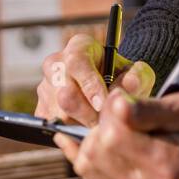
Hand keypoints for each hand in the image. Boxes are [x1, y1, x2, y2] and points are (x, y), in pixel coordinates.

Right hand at [34, 32, 155, 126]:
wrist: (110, 86)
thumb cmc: (121, 76)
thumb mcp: (136, 72)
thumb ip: (138, 76)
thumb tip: (129, 86)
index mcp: (78, 47)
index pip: (77, 64)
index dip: (90, 86)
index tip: (103, 105)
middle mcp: (56, 64)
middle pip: (64, 95)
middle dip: (88, 113)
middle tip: (105, 123)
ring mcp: (45, 87)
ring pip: (58, 114)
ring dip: (80, 124)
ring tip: (98, 124)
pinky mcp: (40, 108)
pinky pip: (52, 126)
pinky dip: (70, 132)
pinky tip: (86, 127)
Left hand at [54, 89, 178, 178]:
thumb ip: (148, 109)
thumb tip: (115, 106)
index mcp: (167, 164)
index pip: (112, 135)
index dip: (111, 110)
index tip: (124, 98)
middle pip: (95, 151)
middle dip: (101, 125)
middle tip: (122, 111)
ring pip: (87, 165)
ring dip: (95, 140)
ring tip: (119, 127)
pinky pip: (92, 178)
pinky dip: (93, 156)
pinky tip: (106, 141)